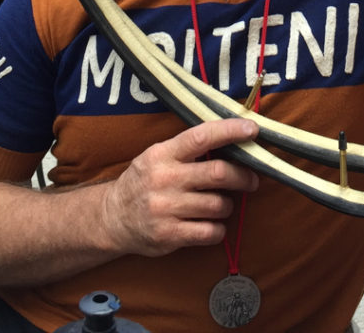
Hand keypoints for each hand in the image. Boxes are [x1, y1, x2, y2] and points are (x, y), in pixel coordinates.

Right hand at [101, 119, 259, 255]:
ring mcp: (166, 208)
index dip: (230, 131)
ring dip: (228, 205)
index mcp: (163, 154)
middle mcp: (164, 179)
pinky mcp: (168, 235)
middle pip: (218, 173)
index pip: (201, 136)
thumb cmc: (145, 181)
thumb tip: (233, 140)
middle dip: (243, 176)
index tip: (252, 129)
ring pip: (218, 204)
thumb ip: (189, 148)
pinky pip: (210, 232)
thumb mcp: (158, 156)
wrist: (111, 218)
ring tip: (221, 204)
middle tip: (252, 179)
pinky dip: (218, 229)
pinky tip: (211, 224)